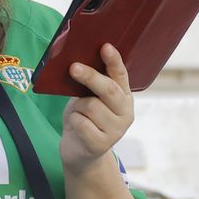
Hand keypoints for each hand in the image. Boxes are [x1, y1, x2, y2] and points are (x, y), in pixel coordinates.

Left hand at [59, 44, 134, 169]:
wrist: (79, 151)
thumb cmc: (84, 117)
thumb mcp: (88, 97)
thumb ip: (90, 84)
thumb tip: (77, 62)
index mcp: (124, 96)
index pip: (121, 75)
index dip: (113, 60)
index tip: (105, 46)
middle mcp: (125, 113)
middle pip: (108, 89)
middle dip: (90, 76)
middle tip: (73, 67)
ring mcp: (116, 130)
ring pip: (90, 106)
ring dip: (78, 107)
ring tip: (79, 113)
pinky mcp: (101, 144)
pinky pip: (81, 123)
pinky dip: (74, 121)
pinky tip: (77, 127)